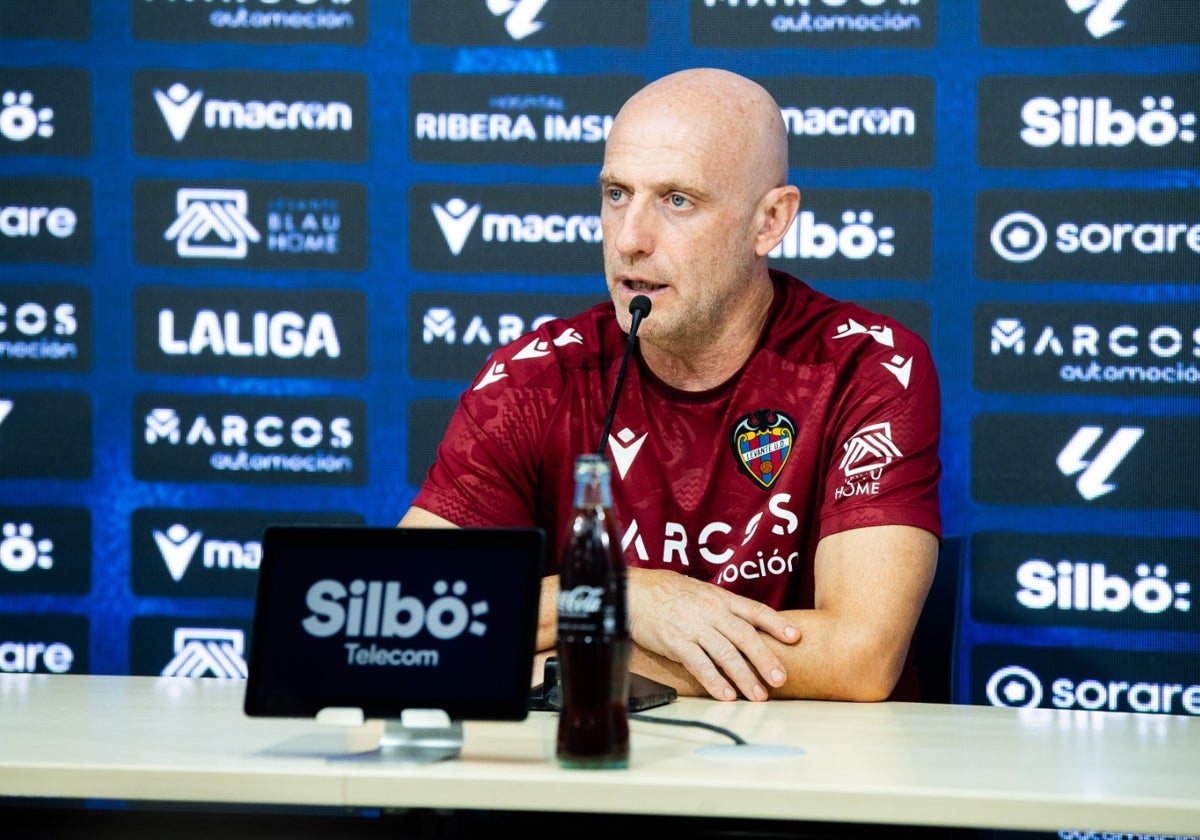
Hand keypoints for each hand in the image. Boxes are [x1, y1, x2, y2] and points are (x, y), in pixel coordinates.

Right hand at [626, 567, 799, 700]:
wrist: (634, 591)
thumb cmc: (668, 592)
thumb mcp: (701, 592)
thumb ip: (723, 608)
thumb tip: (747, 624)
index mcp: (720, 599)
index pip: (755, 610)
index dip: (777, 623)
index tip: (796, 636)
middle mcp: (711, 612)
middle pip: (745, 636)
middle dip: (765, 659)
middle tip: (781, 679)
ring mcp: (694, 627)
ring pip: (726, 653)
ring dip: (744, 677)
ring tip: (758, 695)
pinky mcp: (676, 642)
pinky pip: (699, 664)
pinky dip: (714, 681)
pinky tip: (726, 694)